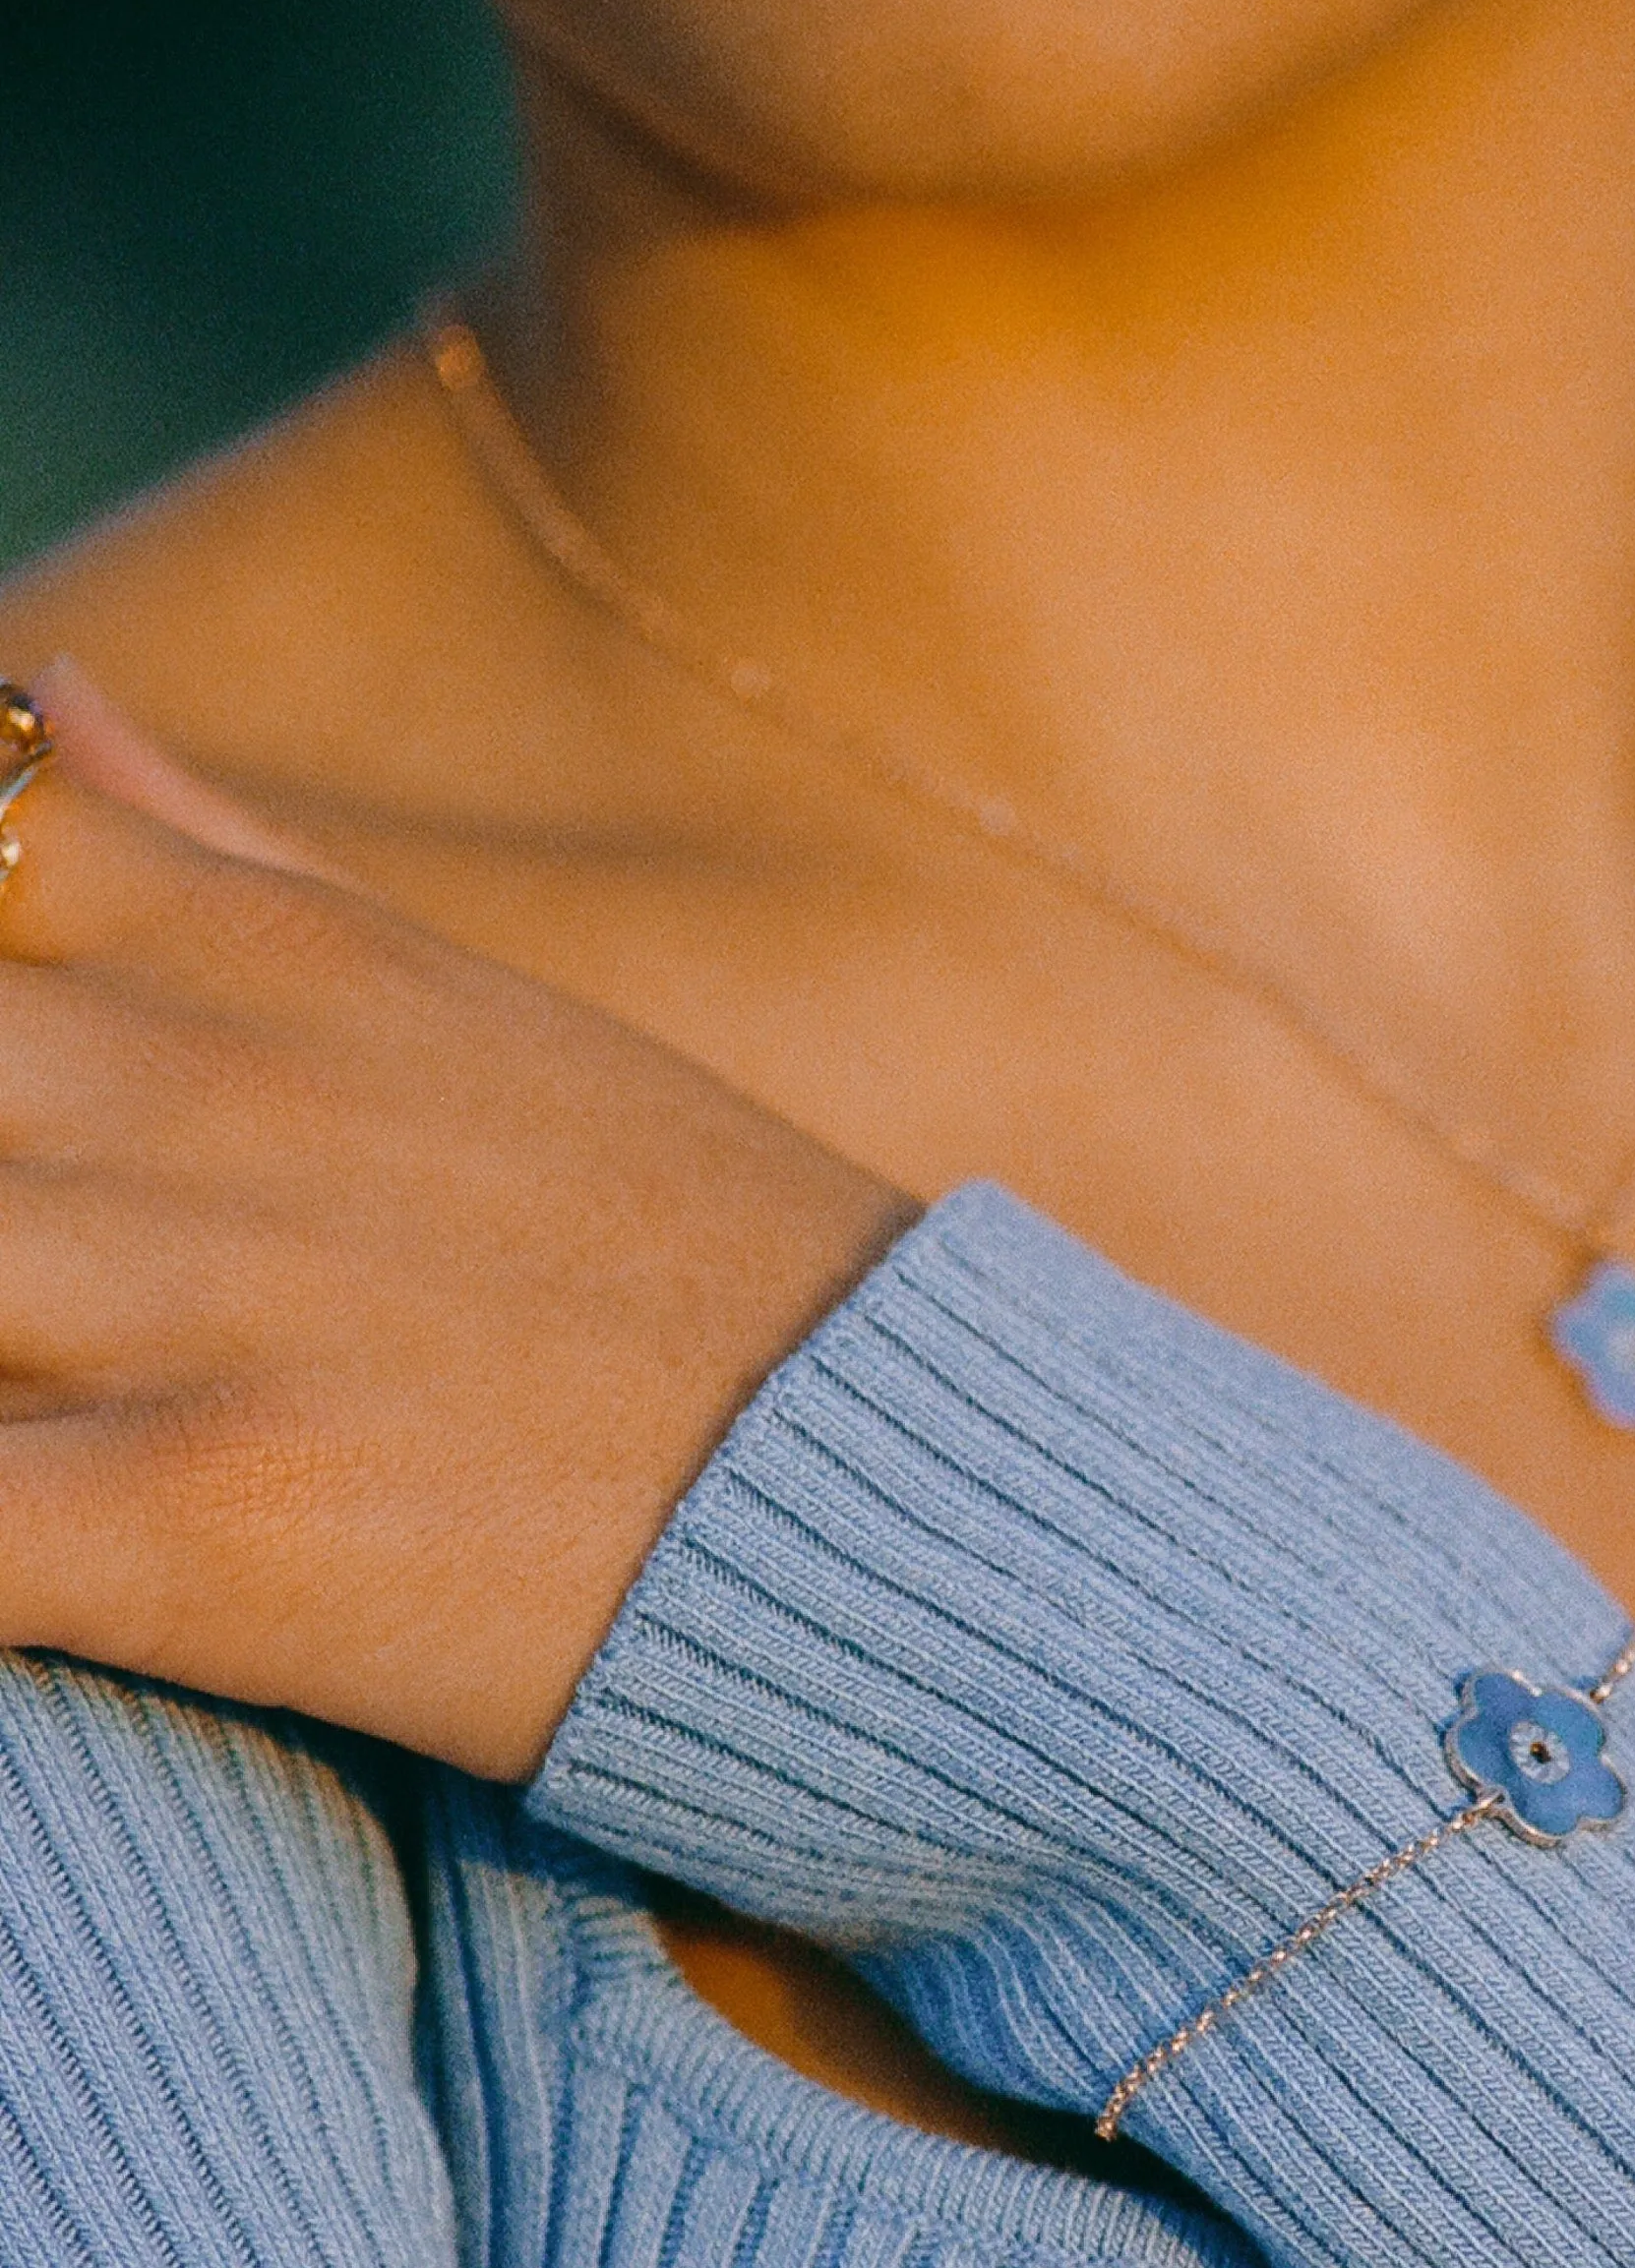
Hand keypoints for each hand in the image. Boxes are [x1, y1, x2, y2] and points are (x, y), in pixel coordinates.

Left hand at [0, 667, 913, 1775]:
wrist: (909, 1490)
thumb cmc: (687, 1263)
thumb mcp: (471, 1008)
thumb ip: (221, 853)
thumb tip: (43, 692)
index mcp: (266, 957)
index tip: (6, 1075)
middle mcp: (203, 1095)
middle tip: (20, 1264)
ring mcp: (198, 1302)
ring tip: (11, 1381)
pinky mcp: (205, 1526)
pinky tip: (4, 1575)